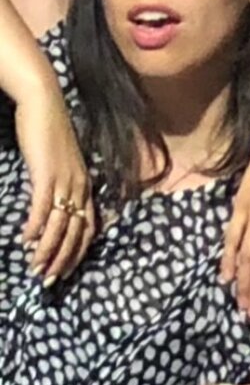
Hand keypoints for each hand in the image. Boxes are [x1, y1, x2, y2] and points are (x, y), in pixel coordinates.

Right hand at [15, 83, 94, 282]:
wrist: (44, 104)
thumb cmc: (49, 133)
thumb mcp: (60, 165)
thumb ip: (59, 186)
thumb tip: (49, 209)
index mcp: (86, 188)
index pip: (88, 230)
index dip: (76, 254)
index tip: (64, 272)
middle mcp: (80, 188)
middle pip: (76, 234)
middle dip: (63, 260)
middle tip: (49, 280)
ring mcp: (65, 182)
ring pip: (60, 226)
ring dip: (48, 250)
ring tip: (36, 269)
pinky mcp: (47, 174)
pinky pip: (43, 208)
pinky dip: (36, 227)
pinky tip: (27, 241)